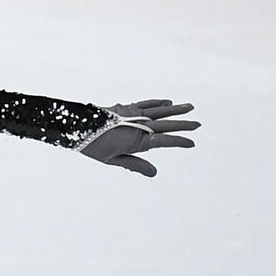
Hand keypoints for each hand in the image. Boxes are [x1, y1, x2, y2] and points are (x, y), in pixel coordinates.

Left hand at [80, 100, 200, 176]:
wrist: (76, 127)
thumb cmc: (93, 147)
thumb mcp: (113, 160)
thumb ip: (135, 165)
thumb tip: (154, 173)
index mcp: (136, 141)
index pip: (163, 141)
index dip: (179, 142)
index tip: (192, 143)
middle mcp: (137, 125)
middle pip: (165, 124)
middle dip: (183, 124)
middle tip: (199, 124)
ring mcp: (132, 114)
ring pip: (158, 111)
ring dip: (175, 109)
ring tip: (190, 107)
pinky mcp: (125, 107)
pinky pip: (145, 104)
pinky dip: (157, 103)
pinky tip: (168, 102)